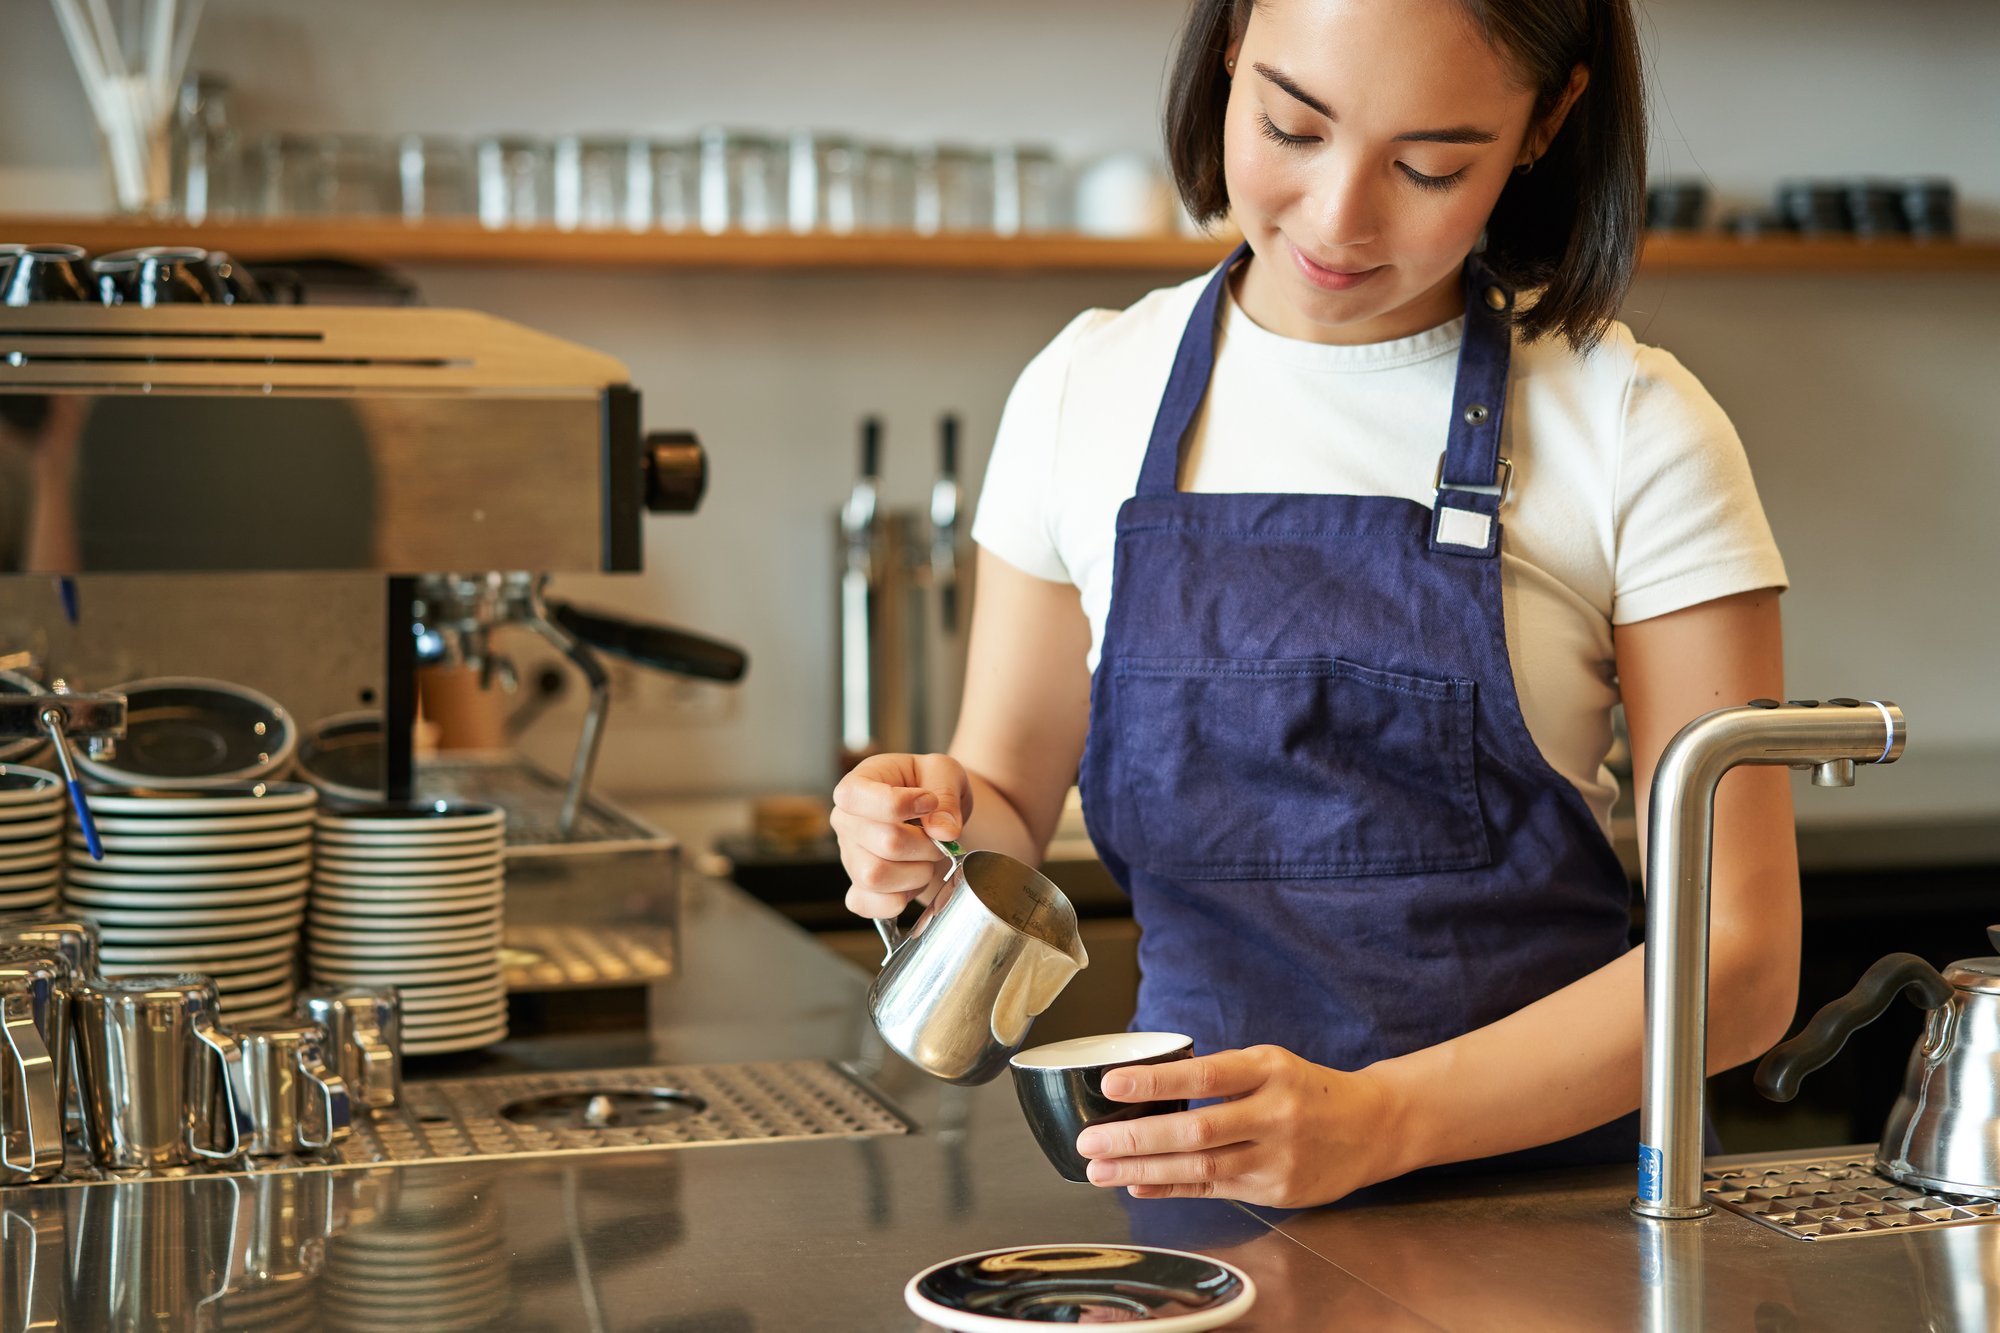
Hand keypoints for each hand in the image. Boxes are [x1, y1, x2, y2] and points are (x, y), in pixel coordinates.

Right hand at [830, 752, 971, 920]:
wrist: (932, 813)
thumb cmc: (931, 786)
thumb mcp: (945, 772)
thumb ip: (945, 796)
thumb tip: (943, 831)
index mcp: (859, 783)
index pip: (856, 797)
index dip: (898, 804)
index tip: (929, 802)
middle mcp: (846, 821)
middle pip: (885, 843)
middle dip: (926, 844)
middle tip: (939, 838)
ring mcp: (850, 857)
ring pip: (877, 877)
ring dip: (917, 872)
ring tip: (926, 858)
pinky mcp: (859, 887)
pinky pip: (868, 904)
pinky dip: (900, 899)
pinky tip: (913, 881)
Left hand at [1072, 1045, 1403, 1208]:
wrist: (1372, 1127)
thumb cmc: (1307, 1089)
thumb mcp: (1269, 1064)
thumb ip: (1219, 1075)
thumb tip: (1147, 1087)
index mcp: (1269, 1070)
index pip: (1206, 1074)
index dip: (1157, 1081)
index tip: (1112, 1083)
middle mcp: (1274, 1113)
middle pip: (1197, 1130)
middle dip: (1136, 1138)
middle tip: (1090, 1140)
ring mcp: (1277, 1157)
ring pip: (1201, 1168)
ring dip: (1143, 1171)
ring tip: (1100, 1169)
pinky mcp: (1276, 1190)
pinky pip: (1214, 1190)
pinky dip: (1172, 1189)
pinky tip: (1137, 1187)